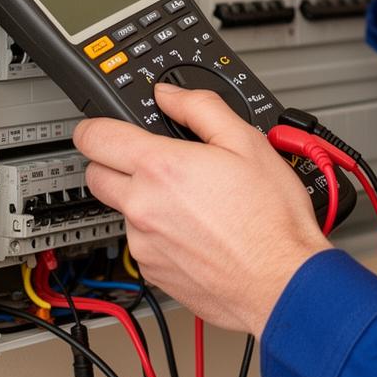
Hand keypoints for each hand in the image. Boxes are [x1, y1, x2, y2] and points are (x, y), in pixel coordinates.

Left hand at [74, 84, 332, 333]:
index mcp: (160, 169)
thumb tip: (170, 95)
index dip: (95, 126)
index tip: (103, 128)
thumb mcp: (246, 142)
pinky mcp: (154, 273)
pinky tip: (197, 232)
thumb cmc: (271, 219)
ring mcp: (144, 244)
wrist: (282, 281)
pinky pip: (143, 244)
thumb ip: (200, 107)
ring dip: (143, 202)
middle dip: (113, 163)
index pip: (94, 137)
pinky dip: (160, 235)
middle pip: (95, 175)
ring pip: (123, 212)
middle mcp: (142, 207)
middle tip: (151, 162)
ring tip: (192, 204)